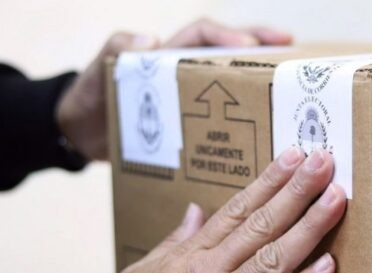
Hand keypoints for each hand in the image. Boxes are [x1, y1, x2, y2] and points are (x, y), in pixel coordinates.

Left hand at [56, 19, 292, 159]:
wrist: (77, 134)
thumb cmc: (88, 97)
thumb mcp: (98, 70)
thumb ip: (115, 48)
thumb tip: (149, 38)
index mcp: (168, 54)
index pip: (203, 35)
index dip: (228, 35)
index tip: (252, 44)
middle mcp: (184, 73)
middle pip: (230, 55)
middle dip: (262, 50)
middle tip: (294, 54)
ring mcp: (188, 100)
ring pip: (230, 87)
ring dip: (259, 89)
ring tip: (287, 96)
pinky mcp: (188, 126)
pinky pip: (218, 121)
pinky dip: (240, 126)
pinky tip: (260, 139)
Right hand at [109, 148, 344, 272]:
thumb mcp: (144, 270)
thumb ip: (175, 241)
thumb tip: (196, 211)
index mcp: (191, 255)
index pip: (237, 210)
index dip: (268, 181)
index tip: (293, 157)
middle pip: (260, 225)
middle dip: (295, 191)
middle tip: (324, 162)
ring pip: (271, 260)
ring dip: (307, 228)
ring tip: (336, 200)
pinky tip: (327, 266)